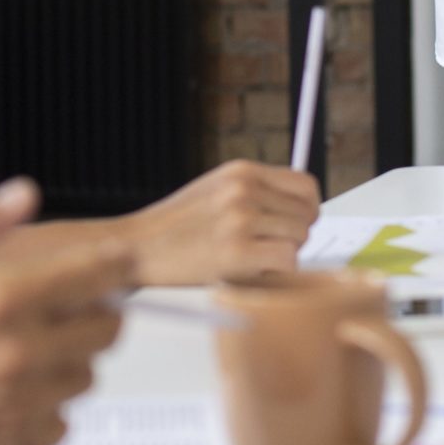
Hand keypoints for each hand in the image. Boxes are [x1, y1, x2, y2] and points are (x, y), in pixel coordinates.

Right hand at [0, 179, 128, 444]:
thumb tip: (21, 197)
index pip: (96, 274)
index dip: (111, 264)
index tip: (112, 263)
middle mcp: (16, 354)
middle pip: (107, 329)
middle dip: (90, 312)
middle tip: (60, 308)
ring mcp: (19, 405)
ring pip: (86, 377)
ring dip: (65, 361)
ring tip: (20, 352)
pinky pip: (62, 423)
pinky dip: (43, 409)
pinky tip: (6, 393)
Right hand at [119, 159, 320, 284]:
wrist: (137, 247)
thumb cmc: (175, 227)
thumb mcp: (215, 190)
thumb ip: (254, 192)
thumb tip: (300, 209)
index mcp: (242, 171)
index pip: (306, 185)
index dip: (307, 210)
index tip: (293, 225)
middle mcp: (244, 189)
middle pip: (307, 215)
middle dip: (293, 237)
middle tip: (266, 249)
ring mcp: (240, 219)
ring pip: (300, 238)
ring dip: (283, 256)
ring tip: (252, 260)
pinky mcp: (236, 251)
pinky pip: (287, 261)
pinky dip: (275, 273)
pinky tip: (249, 272)